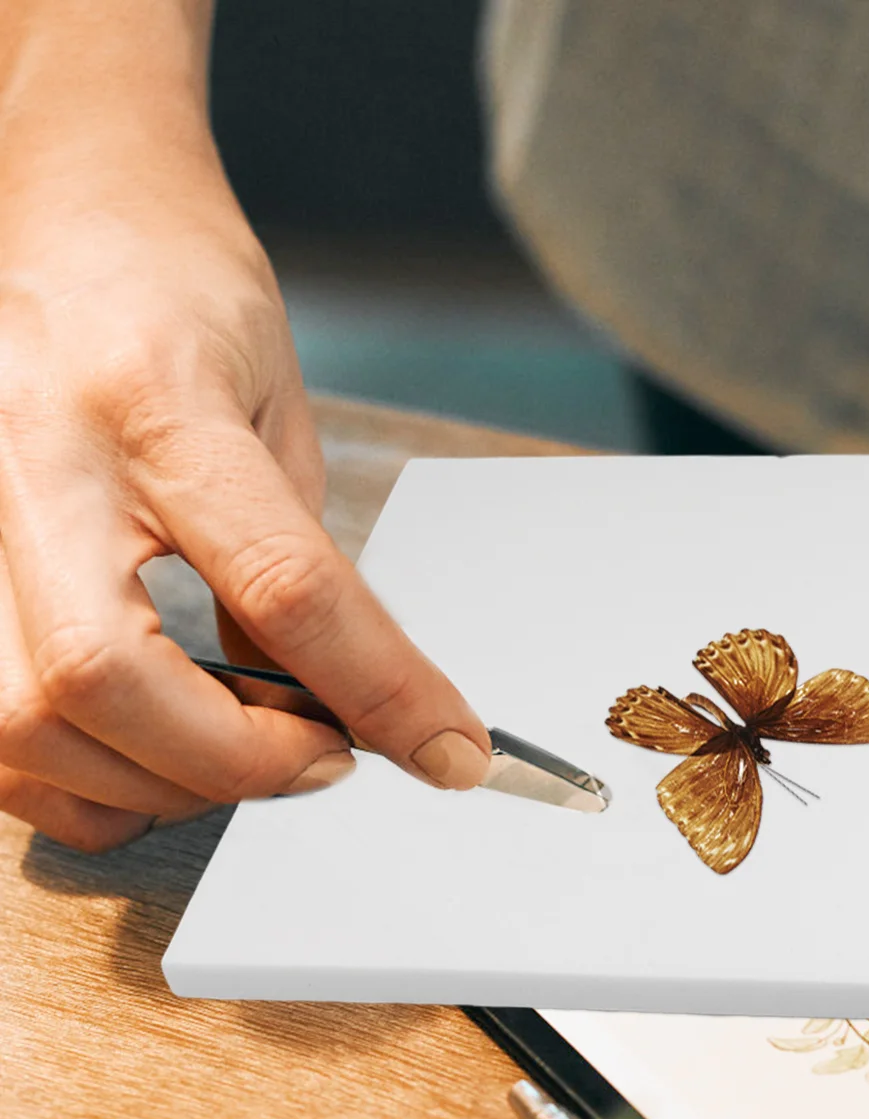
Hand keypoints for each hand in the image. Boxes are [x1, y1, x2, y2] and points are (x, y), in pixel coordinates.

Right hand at [0, 117, 490, 851]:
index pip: (282, 585)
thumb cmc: (178, 295)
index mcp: (155, 404)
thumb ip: (298, 565)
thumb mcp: (274, 412)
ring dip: (160, 784)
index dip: (379, 693)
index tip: (448, 752)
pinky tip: (152, 758)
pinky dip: (79, 784)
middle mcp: (32, 460)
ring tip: (243, 753)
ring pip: (22, 725)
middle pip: (105, 679)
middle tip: (325, 755)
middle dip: (237, 761)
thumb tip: (341, 710)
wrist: (62, 206)